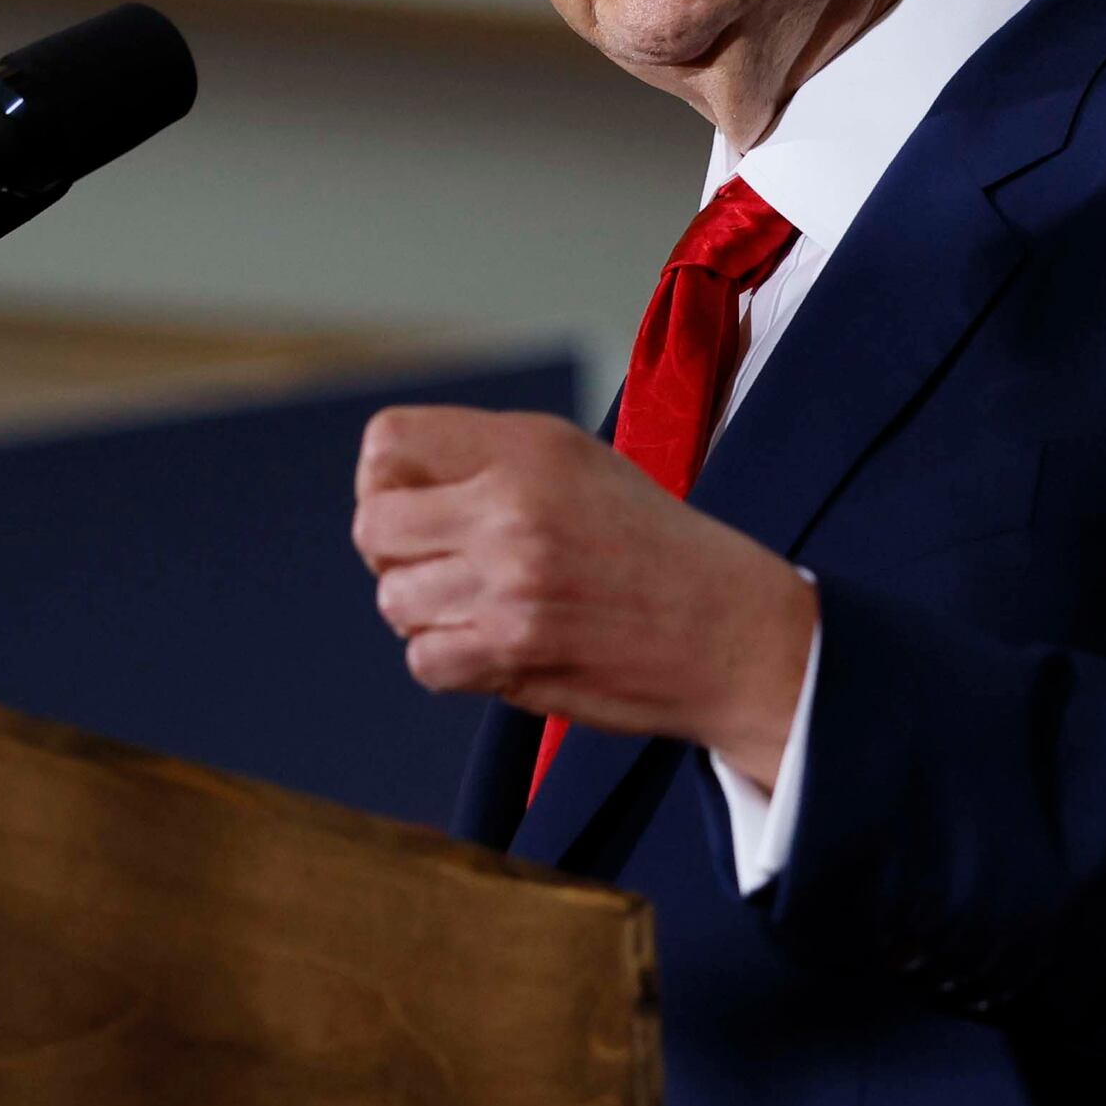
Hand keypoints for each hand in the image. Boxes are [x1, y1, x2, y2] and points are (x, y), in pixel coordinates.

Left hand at [352, 405, 817, 785]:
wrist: (731, 631)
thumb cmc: (655, 549)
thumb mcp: (581, 465)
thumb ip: (489, 462)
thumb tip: (392, 487)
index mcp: (528, 447)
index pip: (388, 444)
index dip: (384, 481)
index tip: (416, 509)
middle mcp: (511, 506)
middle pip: (374, 526)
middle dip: (393, 554)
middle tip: (438, 568)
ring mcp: (510, 583)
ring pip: (394, 600)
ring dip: (425, 613)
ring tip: (479, 610)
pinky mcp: (515, 652)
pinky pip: (424, 660)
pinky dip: (449, 662)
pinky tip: (495, 648)